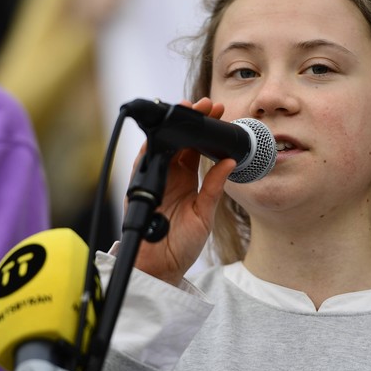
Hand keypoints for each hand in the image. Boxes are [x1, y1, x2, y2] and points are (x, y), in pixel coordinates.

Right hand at [129, 98, 235, 284]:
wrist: (161, 266)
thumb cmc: (183, 243)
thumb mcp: (205, 213)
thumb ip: (214, 187)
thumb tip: (229, 162)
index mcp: (187, 179)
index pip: (196, 147)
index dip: (206, 129)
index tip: (218, 112)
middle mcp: (171, 175)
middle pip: (180, 140)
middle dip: (191, 120)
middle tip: (205, 104)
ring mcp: (155, 179)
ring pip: (162, 145)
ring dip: (173, 127)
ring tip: (188, 110)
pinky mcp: (141, 187)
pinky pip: (144, 162)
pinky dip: (151, 146)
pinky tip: (162, 134)